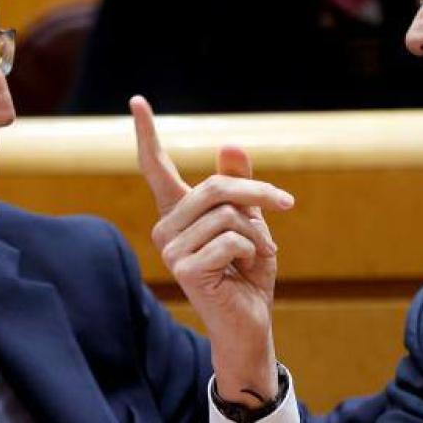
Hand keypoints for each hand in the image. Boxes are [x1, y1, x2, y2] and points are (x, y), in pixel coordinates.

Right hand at [130, 95, 293, 405]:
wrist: (249, 322)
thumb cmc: (247, 271)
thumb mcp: (249, 220)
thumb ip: (239, 184)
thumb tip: (229, 144)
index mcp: (177, 212)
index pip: (156, 167)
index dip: (147, 134)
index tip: (137, 100)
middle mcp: (166, 228)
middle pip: (215, 187)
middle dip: (258, 193)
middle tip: (285, 203)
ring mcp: (171, 250)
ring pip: (228, 214)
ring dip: (257, 231)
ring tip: (258, 254)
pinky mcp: (185, 268)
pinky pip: (231, 240)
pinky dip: (252, 251)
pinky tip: (245, 269)